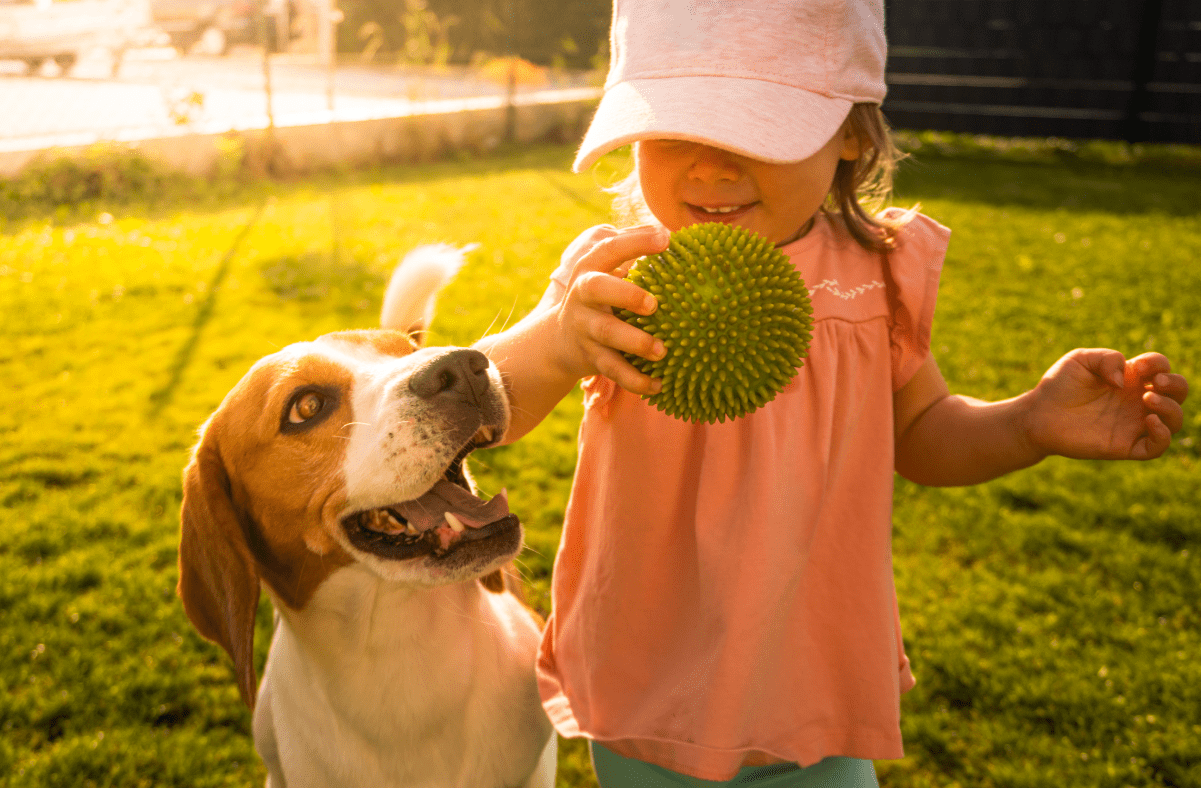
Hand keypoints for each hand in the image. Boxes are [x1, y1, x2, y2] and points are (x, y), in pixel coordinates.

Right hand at [550, 224, 669, 394]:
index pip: (610, 248)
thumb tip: (669, 233)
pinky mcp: (590, 357)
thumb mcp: (604, 270)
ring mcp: (585, 327)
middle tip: (654, 304)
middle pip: (597, 288)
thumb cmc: (599, 296)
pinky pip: (613, 370)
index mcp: (590, 268)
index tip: (667, 239)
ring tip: (662, 350)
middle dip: (625, 293)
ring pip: (606, 333)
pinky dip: (635, 380)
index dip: (635, 241)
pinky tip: (658, 384)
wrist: (558, 340)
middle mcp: (583, 295)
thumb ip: (629, 249)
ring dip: (635, 342)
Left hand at [1026, 349, 1188, 460]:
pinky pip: (1157, 447)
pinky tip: (1149, 421)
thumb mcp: (1080, 360)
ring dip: (1171, 407)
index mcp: (1130, 378)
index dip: (1158, 364)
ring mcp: (1133, 423)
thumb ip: (1107, 358)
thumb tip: (1125, 379)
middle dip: (1176, 384)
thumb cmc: (1059, 386)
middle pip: (1178, 393)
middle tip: (1156, 382)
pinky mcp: (1124, 445)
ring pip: (1174, 420)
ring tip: (1147, 399)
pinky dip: (1163, 436)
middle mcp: (1136, 400)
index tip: (1138, 366)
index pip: (1161, 368)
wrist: (1038, 415)